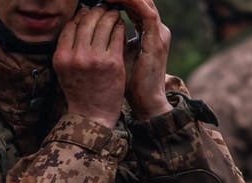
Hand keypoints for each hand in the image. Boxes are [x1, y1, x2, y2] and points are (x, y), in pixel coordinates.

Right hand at [55, 3, 128, 128]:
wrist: (92, 116)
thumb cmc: (80, 92)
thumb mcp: (64, 70)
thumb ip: (68, 47)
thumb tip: (80, 19)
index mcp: (61, 57)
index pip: (71, 25)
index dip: (81, 15)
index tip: (89, 13)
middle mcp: (76, 57)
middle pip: (87, 20)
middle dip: (97, 11)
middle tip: (104, 8)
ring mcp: (95, 59)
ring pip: (104, 23)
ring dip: (110, 15)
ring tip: (114, 14)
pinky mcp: (113, 63)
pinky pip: (117, 35)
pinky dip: (119, 27)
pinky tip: (120, 26)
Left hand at [119, 0, 171, 119]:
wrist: (146, 103)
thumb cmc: (130, 84)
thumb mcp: (118, 56)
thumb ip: (112, 41)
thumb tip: (92, 30)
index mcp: (150, 32)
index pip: (136, 6)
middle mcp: (157, 30)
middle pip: (141, 0)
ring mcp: (159, 34)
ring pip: (144, 2)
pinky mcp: (157, 40)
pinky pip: (146, 13)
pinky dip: (131, 4)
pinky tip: (114, 1)